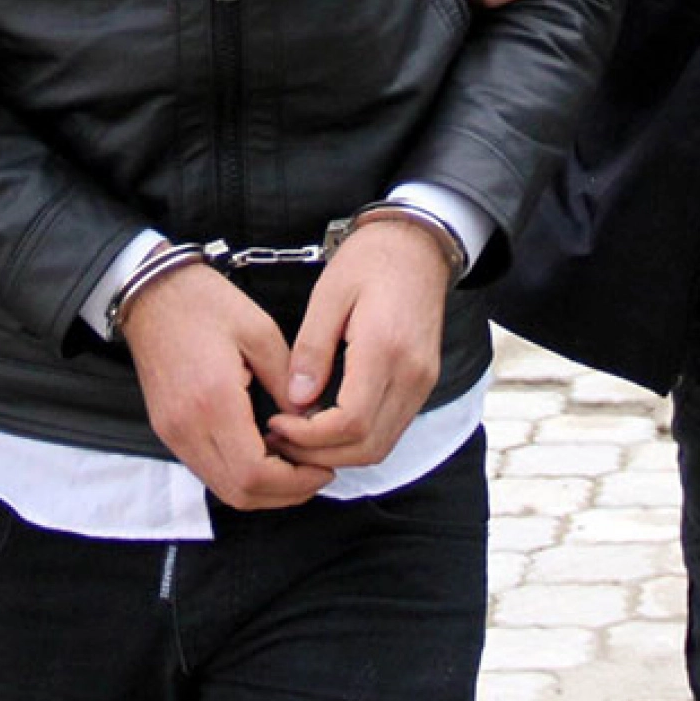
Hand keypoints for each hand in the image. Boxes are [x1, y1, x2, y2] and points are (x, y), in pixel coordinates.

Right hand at [121, 261, 333, 509]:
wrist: (150, 294)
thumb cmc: (203, 303)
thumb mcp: (260, 332)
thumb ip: (289, 382)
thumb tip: (311, 419)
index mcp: (214, 401)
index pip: (254, 474)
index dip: (294, 483)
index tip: (322, 469)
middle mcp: (187, 427)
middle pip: (239, 493)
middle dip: (284, 493)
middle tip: (315, 474)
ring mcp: (173, 433)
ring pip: (223, 489)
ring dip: (263, 488)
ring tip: (294, 465)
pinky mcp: (168, 431)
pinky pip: (208, 470)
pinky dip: (241, 474)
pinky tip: (264, 452)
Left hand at [266, 221, 450, 468]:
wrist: (419, 246)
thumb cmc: (371, 261)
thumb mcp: (328, 294)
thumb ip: (311, 349)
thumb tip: (296, 399)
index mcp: (384, 348)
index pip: (351, 421)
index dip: (310, 436)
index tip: (277, 424)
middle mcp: (411, 374)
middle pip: (368, 446)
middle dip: (318, 454)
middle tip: (279, 439)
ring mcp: (422, 383)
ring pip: (381, 446)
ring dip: (337, 454)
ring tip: (297, 437)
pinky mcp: (422, 385)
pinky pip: (390, 430)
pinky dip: (356, 440)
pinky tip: (324, 427)